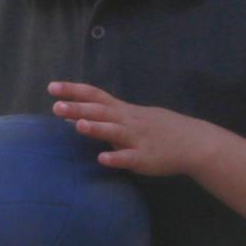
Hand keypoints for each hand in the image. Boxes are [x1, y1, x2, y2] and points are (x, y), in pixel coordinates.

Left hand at [45, 83, 220, 179]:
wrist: (194, 142)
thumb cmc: (157, 129)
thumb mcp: (130, 118)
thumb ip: (103, 118)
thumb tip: (72, 117)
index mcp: (123, 110)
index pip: (95, 95)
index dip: (73, 90)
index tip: (51, 87)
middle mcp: (128, 121)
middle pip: (101, 111)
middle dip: (78, 108)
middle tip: (55, 106)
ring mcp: (137, 139)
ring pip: (115, 132)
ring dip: (96, 128)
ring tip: (78, 126)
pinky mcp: (146, 158)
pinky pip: (130, 158)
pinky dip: (117, 158)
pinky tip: (103, 159)